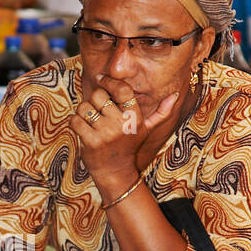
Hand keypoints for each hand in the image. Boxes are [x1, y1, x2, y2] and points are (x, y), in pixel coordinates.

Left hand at [70, 83, 178, 200]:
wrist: (115, 172)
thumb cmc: (129, 146)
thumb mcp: (147, 130)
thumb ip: (161, 112)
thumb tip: (175, 94)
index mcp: (134, 118)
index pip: (123, 89)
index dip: (110, 81)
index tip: (101, 79)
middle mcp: (121, 125)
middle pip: (99, 95)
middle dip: (94, 99)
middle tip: (97, 108)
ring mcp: (105, 134)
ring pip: (85, 106)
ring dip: (83, 111)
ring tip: (89, 119)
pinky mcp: (90, 141)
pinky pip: (75, 120)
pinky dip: (75, 122)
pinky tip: (82, 127)